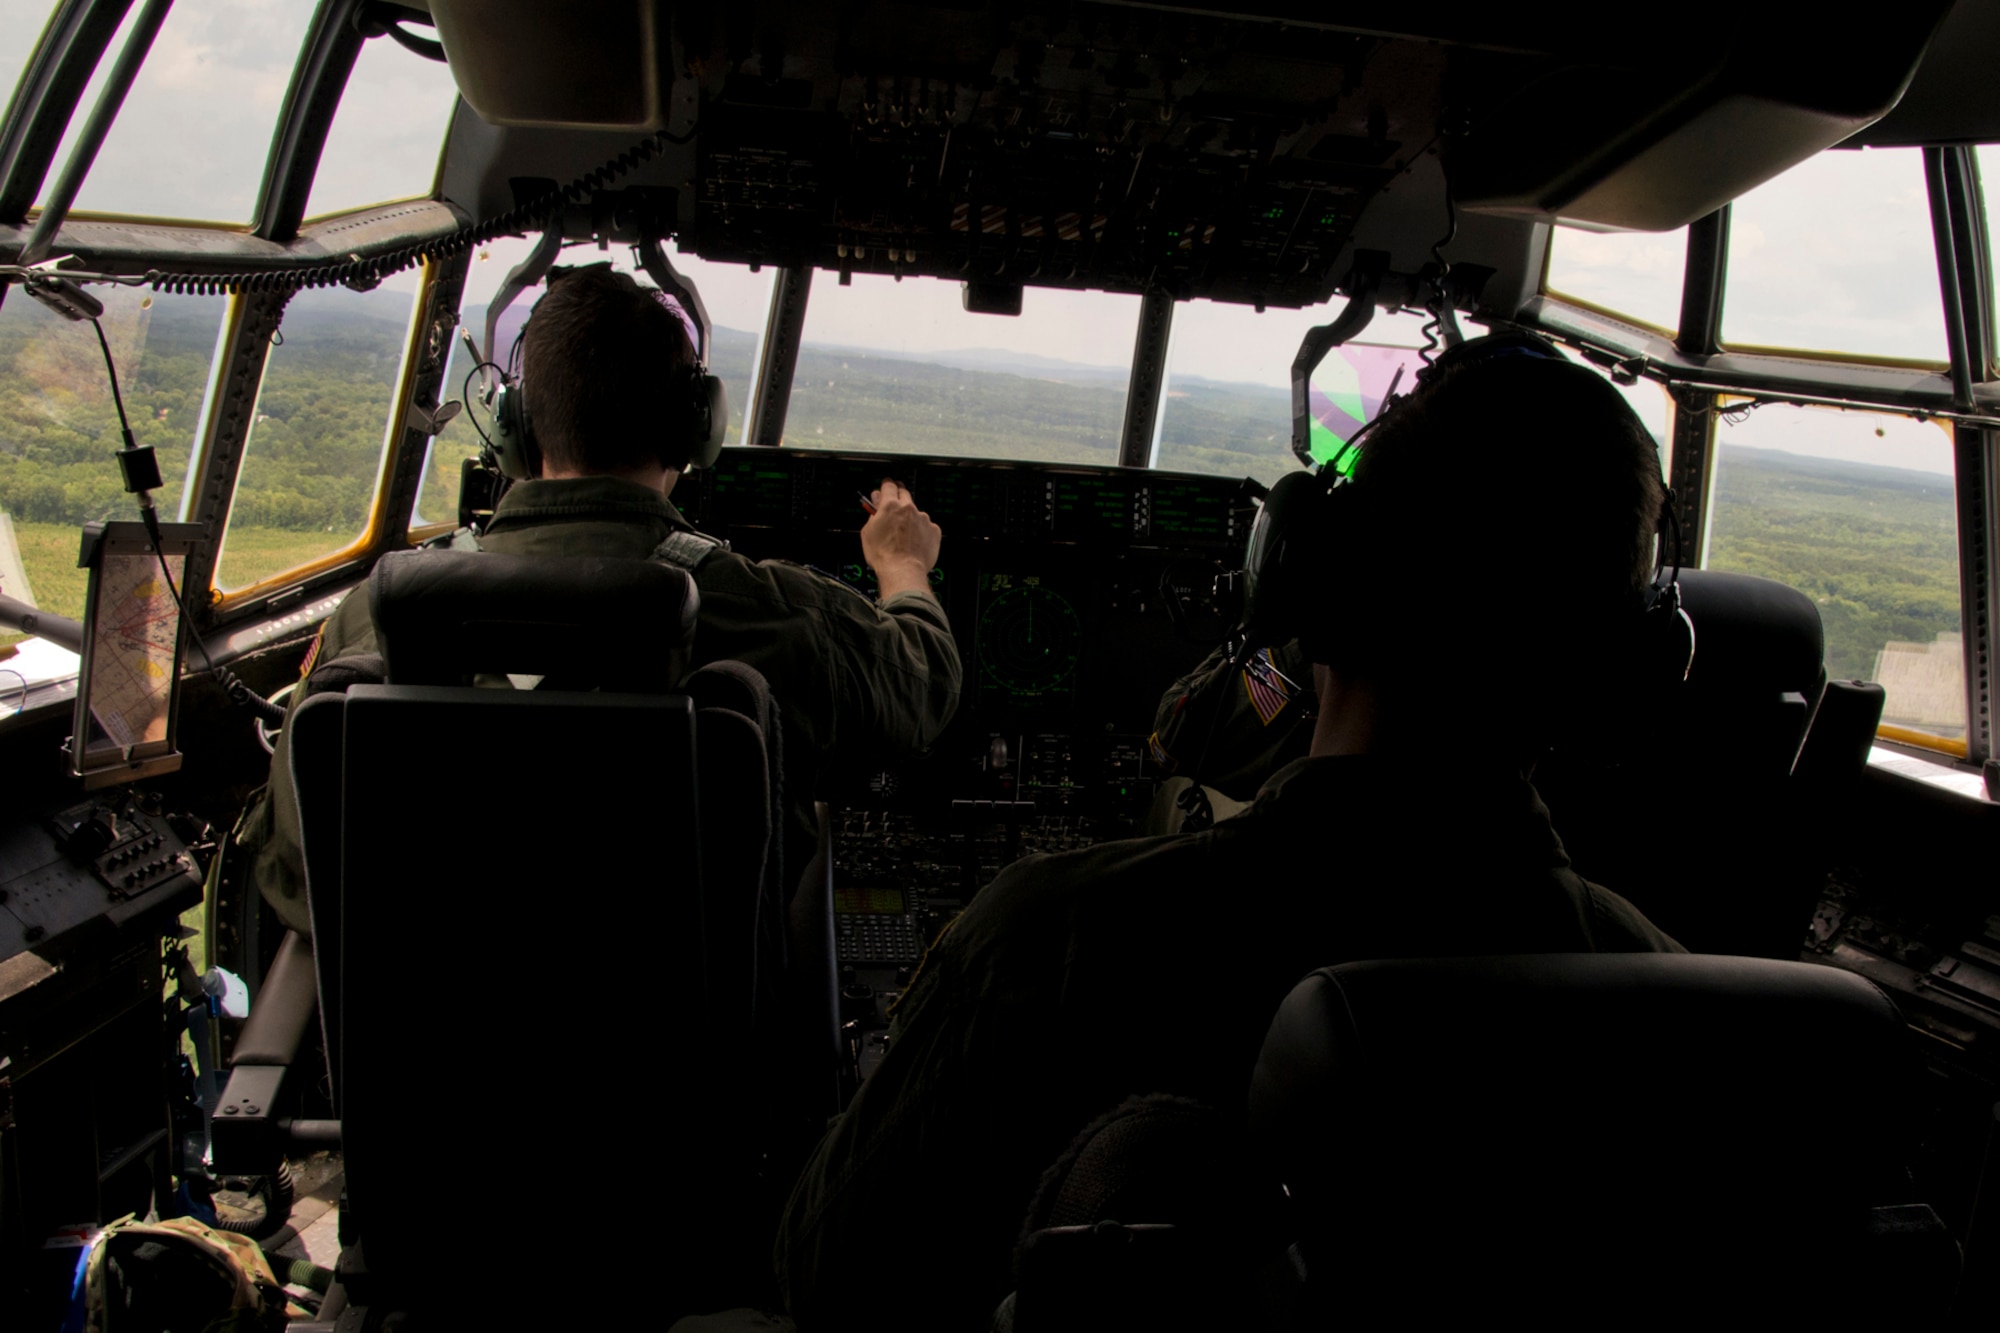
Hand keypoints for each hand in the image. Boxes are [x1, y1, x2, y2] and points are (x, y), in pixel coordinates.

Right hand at [861, 478, 941, 600]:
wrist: (903, 570)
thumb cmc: (883, 555)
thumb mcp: (868, 532)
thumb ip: (873, 514)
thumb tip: (876, 506)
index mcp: (890, 506)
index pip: (889, 485)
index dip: (886, 485)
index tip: (886, 486)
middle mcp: (908, 508)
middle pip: (904, 493)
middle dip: (898, 497)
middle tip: (894, 506)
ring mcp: (923, 518)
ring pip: (916, 512)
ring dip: (910, 518)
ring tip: (904, 535)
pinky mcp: (934, 530)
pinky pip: (926, 526)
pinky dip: (921, 531)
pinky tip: (914, 542)